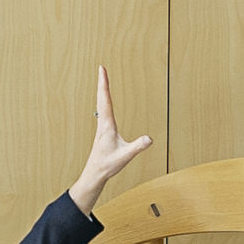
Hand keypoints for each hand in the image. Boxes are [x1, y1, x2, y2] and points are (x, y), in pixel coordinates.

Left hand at [67, 68, 152, 213]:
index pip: (106, 100)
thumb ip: (137, 147)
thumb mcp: (125, 156)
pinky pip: (103, 111)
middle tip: (101, 69)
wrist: (94, 174)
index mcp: (107, 126)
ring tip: (103, 81)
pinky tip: (105, 103)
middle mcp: (102, 124)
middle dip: (102, 83)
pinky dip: (104, 101)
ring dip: (102, 91)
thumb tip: (149, 139)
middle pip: (102, 99)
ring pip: (101, 104)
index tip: (102, 70)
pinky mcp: (103, 132)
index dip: (104, 84)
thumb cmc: (107, 165)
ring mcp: (101, 127)